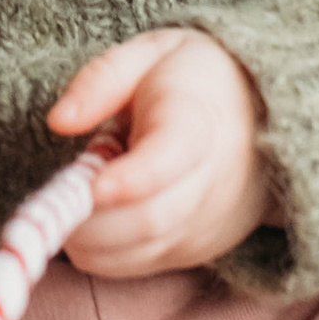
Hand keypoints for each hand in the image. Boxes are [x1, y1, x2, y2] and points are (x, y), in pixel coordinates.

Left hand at [48, 29, 271, 278]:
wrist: (262, 114)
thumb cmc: (192, 79)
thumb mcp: (148, 54)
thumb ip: (100, 80)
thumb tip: (58, 120)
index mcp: (199, 123)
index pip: (166, 163)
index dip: (124, 180)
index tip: (88, 183)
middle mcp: (213, 183)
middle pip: (147, 220)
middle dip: (88, 219)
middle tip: (55, 197)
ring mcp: (208, 223)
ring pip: (140, 251)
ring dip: (90, 238)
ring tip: (79, 197)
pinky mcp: (198, 249)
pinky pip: (141, 265)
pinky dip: (104, 252)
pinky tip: (99, 216)